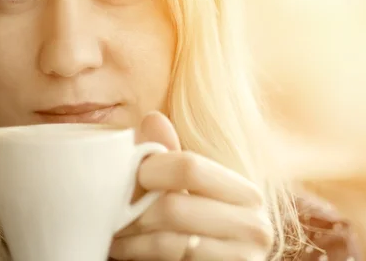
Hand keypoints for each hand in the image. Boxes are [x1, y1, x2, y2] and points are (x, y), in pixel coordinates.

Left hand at [109, 112, 273, 260]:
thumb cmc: (200, 232)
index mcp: (247, 194)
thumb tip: (153, 119)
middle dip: (132, 210)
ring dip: (130, 238)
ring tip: (112, 231)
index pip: (190, 167)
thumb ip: (173, 160)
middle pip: (172, 207)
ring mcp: (243, 259)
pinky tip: (126, 251)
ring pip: (166, 241)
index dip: (150, 169)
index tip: (130, 174)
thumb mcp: (190, 193)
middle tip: (109, 210)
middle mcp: (255, 227)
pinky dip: (138, 256)